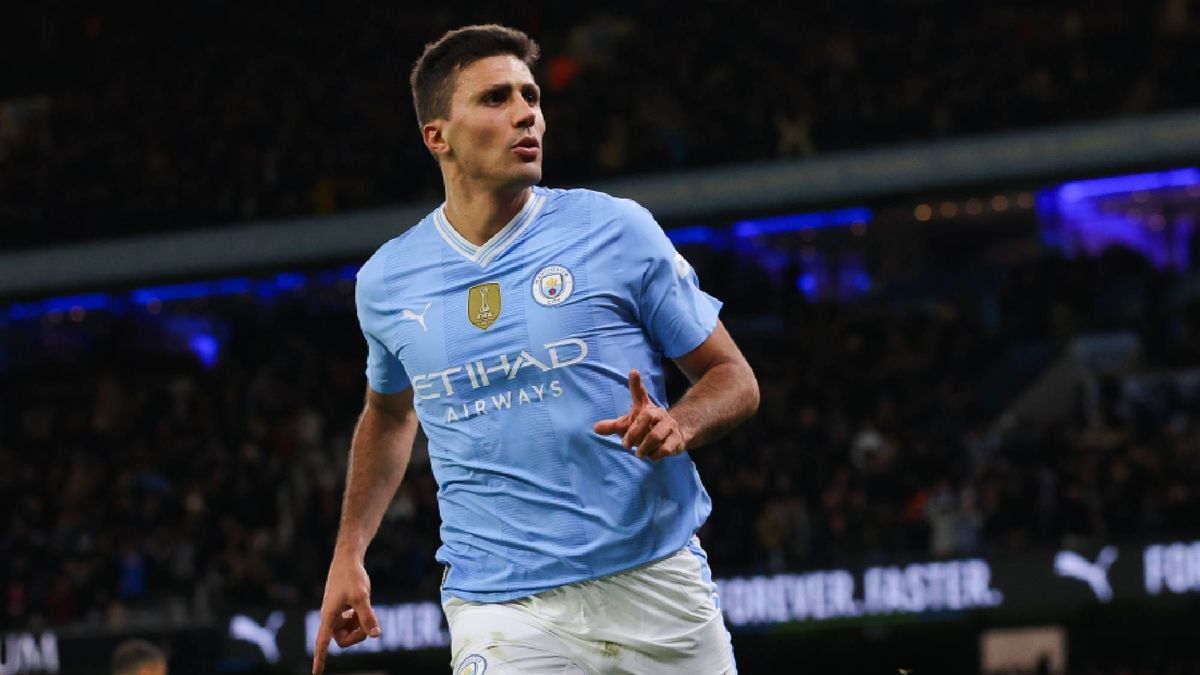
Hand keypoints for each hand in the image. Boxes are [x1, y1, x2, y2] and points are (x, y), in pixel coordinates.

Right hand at [312, 555, 380, 673]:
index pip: (322, 643)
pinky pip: (353, 624)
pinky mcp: (344, 610)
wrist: (348, 560)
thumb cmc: (351, 577)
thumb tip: (376, 636)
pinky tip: (361, 607)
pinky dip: (360, 619)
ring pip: (349, 632)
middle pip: (343, 641)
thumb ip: (368, 617)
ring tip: (362, 609)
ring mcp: (337, 615)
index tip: (316, 674)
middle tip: (367, 622)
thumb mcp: (362, 597)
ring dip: (359, 625)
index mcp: (329, 617)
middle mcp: (330, 618)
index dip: (320, 659)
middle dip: (357, 635)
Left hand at [593, 368, 686, 460]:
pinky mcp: (677, 439)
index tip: (633, 371)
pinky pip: (665, 448)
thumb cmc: (646, 429)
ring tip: (638, 454)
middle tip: (625, 445)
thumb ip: (613, 426)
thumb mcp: (629, 426)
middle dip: (634, 433)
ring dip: (644, 447)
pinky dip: (655, 455)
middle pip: (646, 417)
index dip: (636, 383)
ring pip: (655, 436)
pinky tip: (651, 456)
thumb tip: (595, 428)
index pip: (640, 393)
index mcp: (645, 407)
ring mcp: (669, 426)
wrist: (674, 436)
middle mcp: (658, 413)